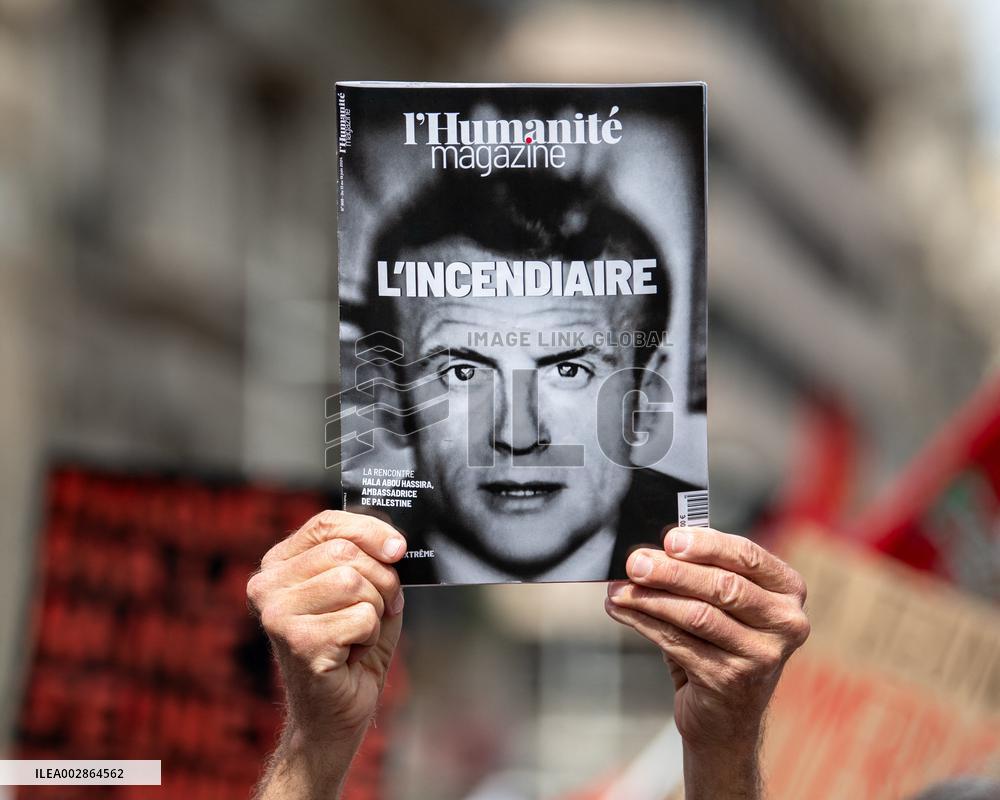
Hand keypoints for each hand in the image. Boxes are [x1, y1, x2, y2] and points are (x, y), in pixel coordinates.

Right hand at [247, 510, 406, 797]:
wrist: (335, 714)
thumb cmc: (350, 648)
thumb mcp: (363, 590)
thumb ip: (370, 557)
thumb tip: (394, 542)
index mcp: (278, 565)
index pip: (326, 524)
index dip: (369, 530)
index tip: (398, 549)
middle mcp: (267, 586)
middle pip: (345, 553)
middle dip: (381, 581)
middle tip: (380, 610)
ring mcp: (277, 614)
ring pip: (354, 582)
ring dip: (374, 611)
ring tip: (358, 634)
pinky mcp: (297, 641)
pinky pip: (361, 617)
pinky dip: (370, 636)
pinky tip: (350, 654)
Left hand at [604, 527, 808, 797]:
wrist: (727, 717)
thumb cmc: (721, 643)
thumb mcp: (724, 603)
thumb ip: (701, 570)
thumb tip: (651, 548)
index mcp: (788, 591)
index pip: (747, 556)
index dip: (706, 545)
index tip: (669, 539)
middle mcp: (786, 623)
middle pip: (723, 586)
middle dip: (671, 572)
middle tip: (634, 562)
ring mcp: (762, 656)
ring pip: (698, 615)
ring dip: (651, 598)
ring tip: (619, 588)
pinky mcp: (731, 681)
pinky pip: (678, 642)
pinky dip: (644, 622)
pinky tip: (622, 610)